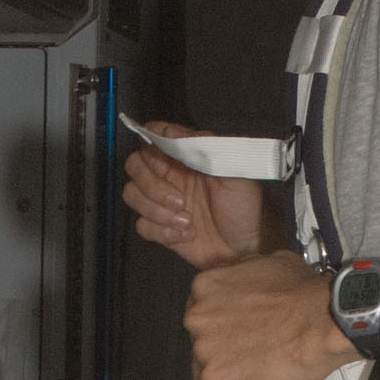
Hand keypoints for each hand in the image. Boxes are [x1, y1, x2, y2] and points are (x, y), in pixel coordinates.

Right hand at [124, 127, 273, 268]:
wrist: (247, 248)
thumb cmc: (244, 206)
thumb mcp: (234, 172)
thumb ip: (205, 148)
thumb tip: (173, 131)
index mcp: (186, 157)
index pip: (154, 137)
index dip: (150, 142)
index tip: (161, 156)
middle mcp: (170, 175)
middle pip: (135, 166)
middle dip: (151, 185)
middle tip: (179, 200)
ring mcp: (162, 202)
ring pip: (132, 195)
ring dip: (157, 211)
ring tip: (187, 221)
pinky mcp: (160, 227)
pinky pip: (142, 225)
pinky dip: (162, 232)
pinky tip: (186, 235)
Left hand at [183, 250, 355, 379]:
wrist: (323, 322)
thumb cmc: (305, 295)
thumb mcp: (269, 263)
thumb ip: (245, 277)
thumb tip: (251, 285)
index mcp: (205, 287)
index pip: (202, 314)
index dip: (226, 326)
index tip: (245, 331)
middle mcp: (196, 318)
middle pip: (201, 343)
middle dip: (226, 351)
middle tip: (257, 351)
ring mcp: (203, 351)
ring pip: (205, 373)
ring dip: (231, 375)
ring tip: (263, 371)